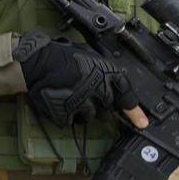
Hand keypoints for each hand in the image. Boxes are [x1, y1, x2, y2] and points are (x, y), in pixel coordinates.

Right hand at [15, 30, 147, 129]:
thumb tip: (110, 83)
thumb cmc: (60, 55)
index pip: (126, 95)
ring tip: (68, 94)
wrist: (36, 63)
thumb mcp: (89, 56)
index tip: (142, 123)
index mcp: (106, 74)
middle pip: (107, 106)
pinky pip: (71, 120)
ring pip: (90, 115)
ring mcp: (83, 103)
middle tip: (84, 91)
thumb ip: (102, 71)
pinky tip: (59, 102)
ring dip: (82, 109)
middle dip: (99, 101)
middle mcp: (98, 90)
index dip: (135, 112)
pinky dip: (66, 114)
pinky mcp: (68, 113)